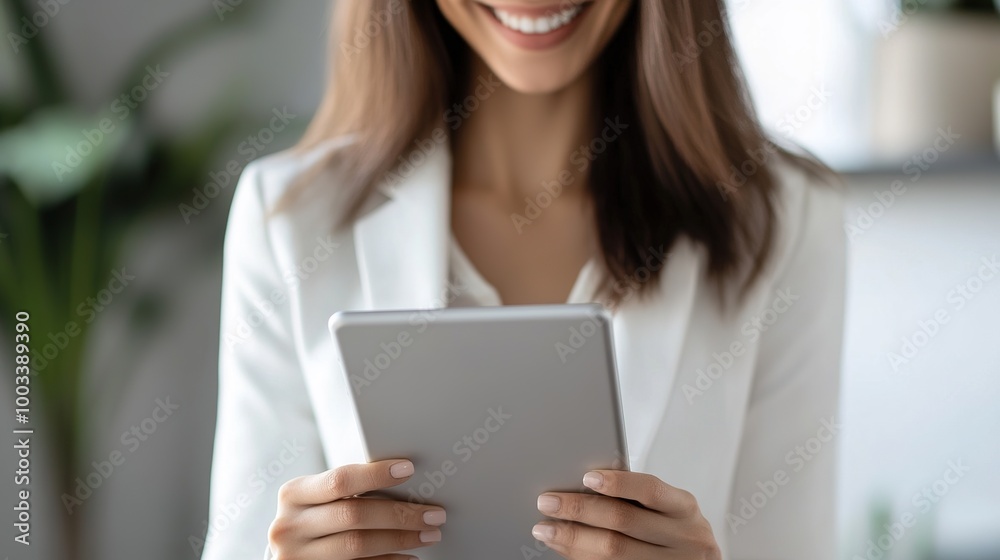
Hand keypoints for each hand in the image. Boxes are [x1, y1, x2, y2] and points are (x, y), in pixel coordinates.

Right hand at [269, 459, 445, 559]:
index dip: (376, 474)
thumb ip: (345, 489)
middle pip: (354, 515)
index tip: (409, 469)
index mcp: (293, 494)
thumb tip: (404, 476)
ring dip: (401, 538)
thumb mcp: (318, 498)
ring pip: (358, 544)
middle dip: (400, 513)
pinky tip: (409, 556)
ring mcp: (297, 556)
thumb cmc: (315, 517)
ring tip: (429, 533)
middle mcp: (288, 526)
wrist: (291, 551)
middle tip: (435, 513)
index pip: (340, 480)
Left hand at [532, 470, 720, 559]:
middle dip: (580, 509)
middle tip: (547, 502)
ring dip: (573, 538)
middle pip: (624, 521)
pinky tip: (564, 548)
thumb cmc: (672, 529)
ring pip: (613, 552)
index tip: (587, 477)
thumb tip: (581, 486)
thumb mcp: (667, 508)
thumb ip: (636, 498)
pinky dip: (581, 557)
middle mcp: (684, 537)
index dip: (618, 483)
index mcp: (684, 508)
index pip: (650, 490)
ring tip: (546, 529)